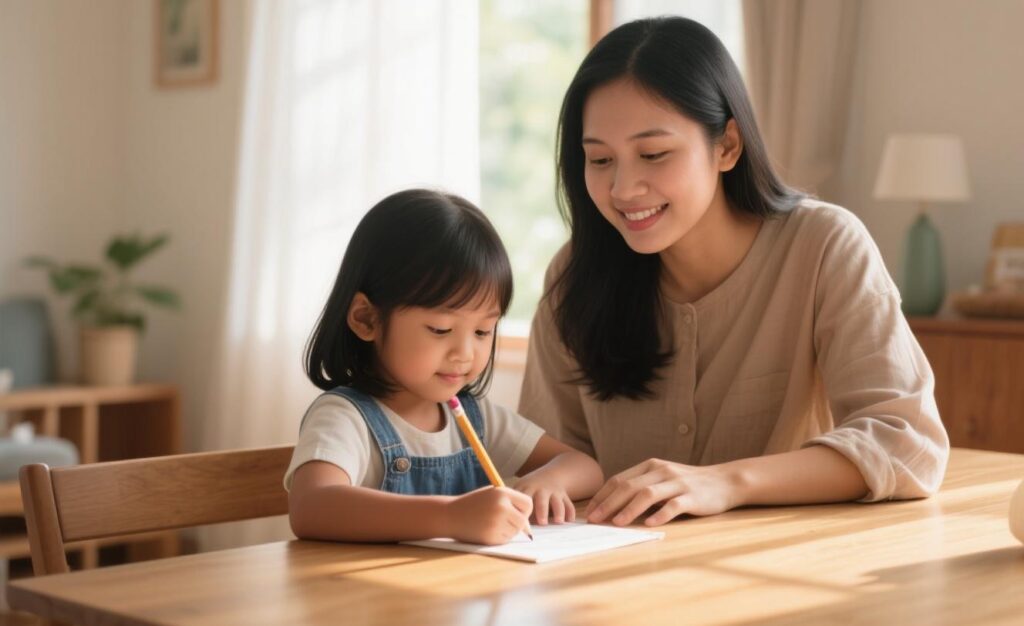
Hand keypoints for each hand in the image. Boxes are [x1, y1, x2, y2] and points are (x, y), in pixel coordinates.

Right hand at [444, 486, 532, 544]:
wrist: (450, 515)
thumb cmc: (473, 504)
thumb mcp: (491, 494)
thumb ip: (510, 504)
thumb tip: (528, 527)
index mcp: (502, 493)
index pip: (528, 504)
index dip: (523, 509)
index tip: (516, 511)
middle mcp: (501, 507)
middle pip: (523, 520)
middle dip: (517, 522)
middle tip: (503, 520)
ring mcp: (496, 523)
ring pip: (515, 532)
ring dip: (508, 530)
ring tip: (491, 523)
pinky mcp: (491, 537)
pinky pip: (505, 540)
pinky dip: (500, 537)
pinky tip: (487, 530)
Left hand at [514, 475, 575, 524]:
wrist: (550, 475)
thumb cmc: (530, 488)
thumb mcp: (521, 488)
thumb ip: (515, 503)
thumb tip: (511, 525)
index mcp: (528, 488)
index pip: (525, 499)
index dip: (523, 510)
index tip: (522, 523)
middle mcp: (542, 490)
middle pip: (542, 500)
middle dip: (542, 511)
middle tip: (542, 523)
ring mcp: (554, 492)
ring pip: (557, 502)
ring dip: (558, 512)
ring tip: (558, 522)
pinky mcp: (564, 496)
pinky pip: (569, 505)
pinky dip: (570, 513)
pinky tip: (569, 521)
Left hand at [584, 458, 742, 526]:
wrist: (725, 481)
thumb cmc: (688, 484)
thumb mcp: (663, 479)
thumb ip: (642, 487)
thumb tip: (612, 506)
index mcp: (650, 466)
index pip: (620, 479)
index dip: (603, 495)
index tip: (589, 511)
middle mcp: (661, 471)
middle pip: (629, 486)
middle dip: (609, 503)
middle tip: (594, 519)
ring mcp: (677, 483)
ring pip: (648, 494)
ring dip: (629, 509)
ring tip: (616, 523)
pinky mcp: (692, 497)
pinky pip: (674, 506)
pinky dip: (660, 515)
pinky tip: (649, 525)